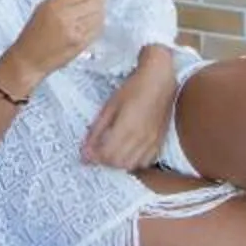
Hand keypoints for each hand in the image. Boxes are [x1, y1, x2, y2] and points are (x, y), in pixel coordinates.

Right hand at [4, 0, 110, 86]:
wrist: (29, 60)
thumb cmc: (34, 33)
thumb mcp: (44, 7)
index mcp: (55, 5)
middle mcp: (67, 19)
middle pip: (97, 0)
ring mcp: (76, 33)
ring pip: (100, 13)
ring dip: (100, 7)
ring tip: (91, 5)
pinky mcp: (82, 45)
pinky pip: (98, 28)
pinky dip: (98, 21)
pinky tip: (91, 19)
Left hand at [83, 50, 175, 169]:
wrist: (159, 81)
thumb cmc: (132, 89)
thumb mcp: (109, 107)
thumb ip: (97, 130)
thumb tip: (85, 150)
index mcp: (126, 128)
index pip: (106, 154)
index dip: (94, 157)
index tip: (86, 154)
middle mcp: (140, 139)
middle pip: (118, 163)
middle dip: (104, 161)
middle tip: (97, 152)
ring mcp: (152, 142)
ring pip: (131, 165)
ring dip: (118, 163)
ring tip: (111, 152)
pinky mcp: (159, 141)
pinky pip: (145, 161)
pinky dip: (134, 162)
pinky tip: (128, 152)